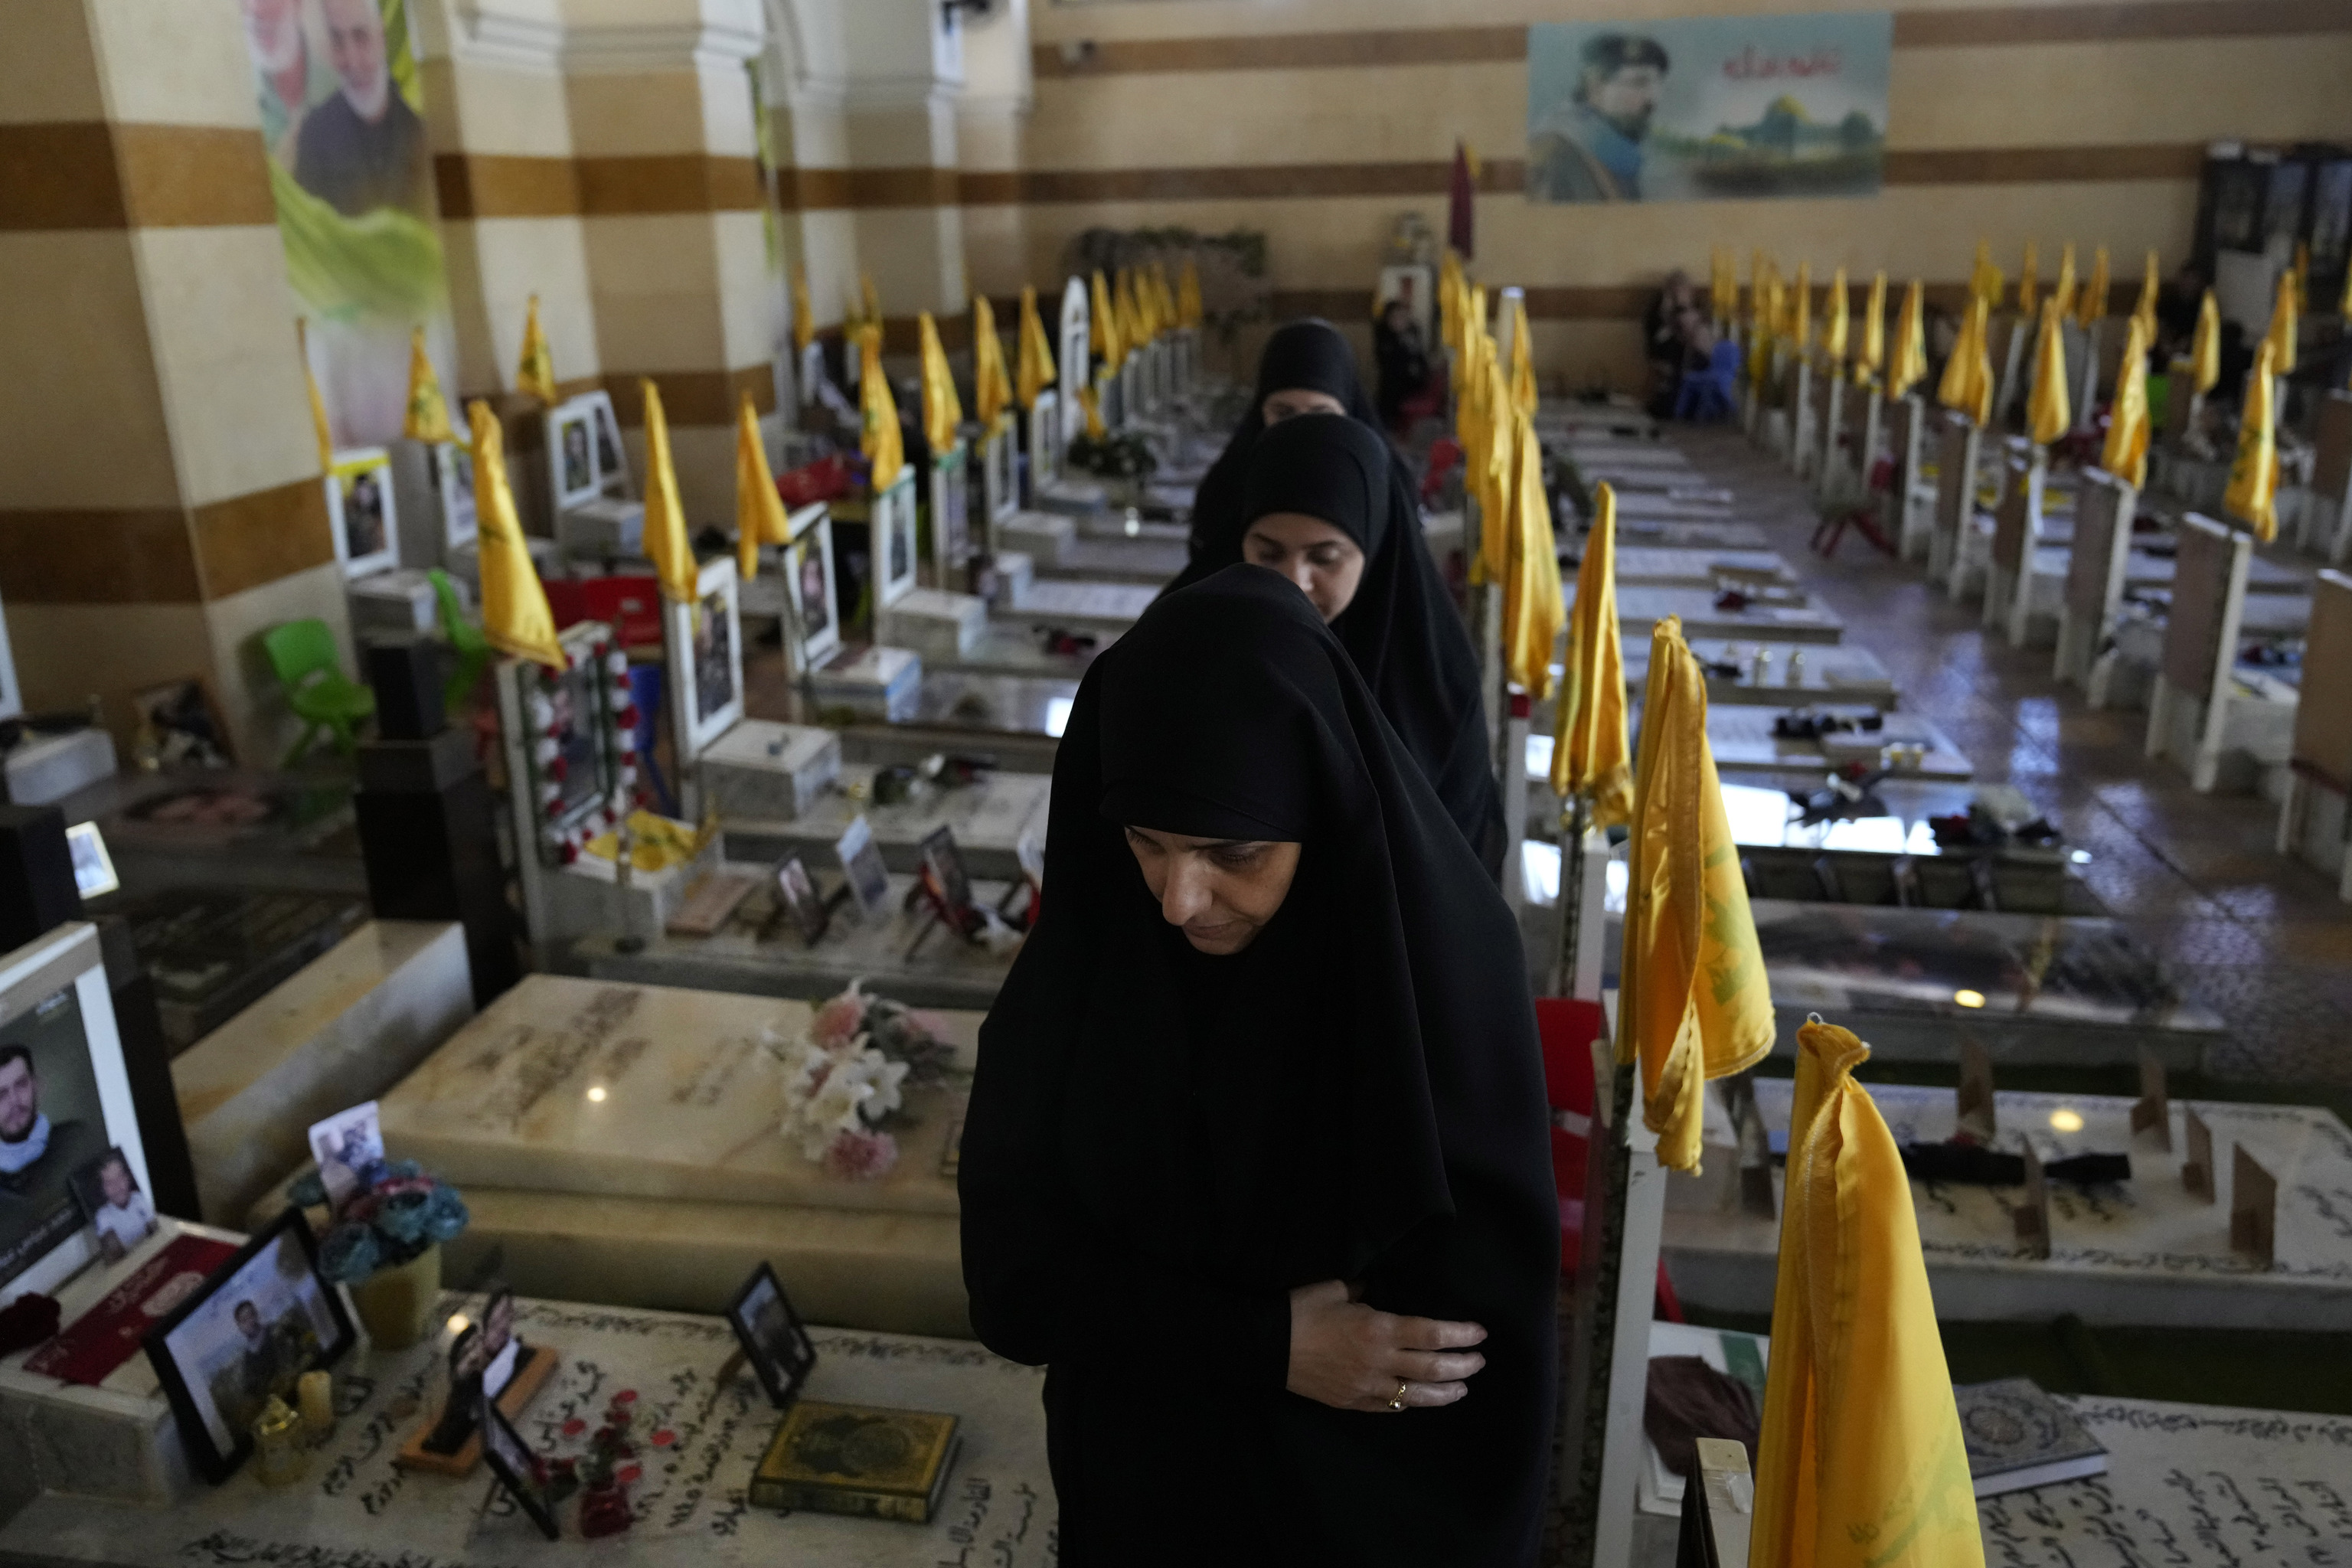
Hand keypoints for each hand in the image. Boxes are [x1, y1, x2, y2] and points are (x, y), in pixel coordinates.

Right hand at [1284, 1280, 1486, 1412]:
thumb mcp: (1337, 1288)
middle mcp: (1379, 1361)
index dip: (1461, 1335)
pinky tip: (1418, 1400)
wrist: (1266, 1346)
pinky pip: (1389, 1406)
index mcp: (1378, 1328)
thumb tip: (1375, 1293)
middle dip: (1462, 1366)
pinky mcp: (1352, 1402)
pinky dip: (1409, 1403)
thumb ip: (1364, 1292)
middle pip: (1432, 1368)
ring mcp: (1367, 1386)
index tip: (1480, 1334)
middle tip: (1480, 1362)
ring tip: (1462, 1389)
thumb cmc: (1301, 1309)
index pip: (1432, 1334)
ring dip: (1445, 1393)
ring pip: (1417, 1395)